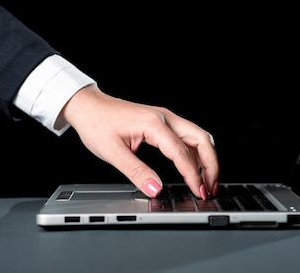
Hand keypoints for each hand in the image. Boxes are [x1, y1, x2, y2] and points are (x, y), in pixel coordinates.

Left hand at [59, 84, 218, 198]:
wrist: (88, 107)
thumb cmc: (96, 123)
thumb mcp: (112, 152)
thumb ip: (136, 172)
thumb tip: (155, 189)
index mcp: (154, 124)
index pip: (182, 152)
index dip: (192, 175)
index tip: (198, 191)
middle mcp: (165, 118)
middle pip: (201, 139)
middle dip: (211, 165)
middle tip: (210, 188)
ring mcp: (166, 119)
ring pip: (198, 137)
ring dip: (206, 159)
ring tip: (206, 182)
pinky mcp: (163, 123)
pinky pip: (187, 138)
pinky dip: (195, 154)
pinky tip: (193, 169)